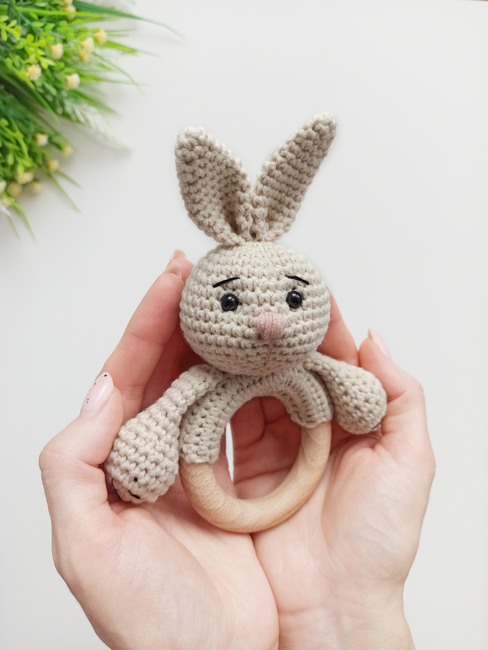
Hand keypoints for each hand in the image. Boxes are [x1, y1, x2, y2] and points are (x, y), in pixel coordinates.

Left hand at [40, 252, 278, 649]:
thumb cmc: (152, 623)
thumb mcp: (87, 548)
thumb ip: (74, 464)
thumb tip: (103, 390)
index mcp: (126, 459)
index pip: (133, 373)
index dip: (148, 321)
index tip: (171, 274)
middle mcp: (172, 452)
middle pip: (180, 366)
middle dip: (193, 315)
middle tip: (213, 269)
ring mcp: (220, 463)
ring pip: (225, 382)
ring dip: (234, 339)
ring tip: (247, 297)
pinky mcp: (263, 478)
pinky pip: (267, 415)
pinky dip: (273, 380)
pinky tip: (279, 352)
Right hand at [231, 296, 434, 649]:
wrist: (332, 610)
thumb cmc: (378, 543)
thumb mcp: (409, 463)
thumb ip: (401, 398)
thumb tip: (375, 338)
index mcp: (351, 418)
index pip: (333, 356)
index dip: (319, 322)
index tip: (299, 286)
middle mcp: (310, 426)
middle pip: (285, 366)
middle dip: (268, 332)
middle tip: (248, 297)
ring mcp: (274, 446)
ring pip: (251, 388)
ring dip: (237, 358)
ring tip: (222, 323)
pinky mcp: (241, 469)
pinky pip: (223, 424)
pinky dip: (213, 397)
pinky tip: (203, 371)